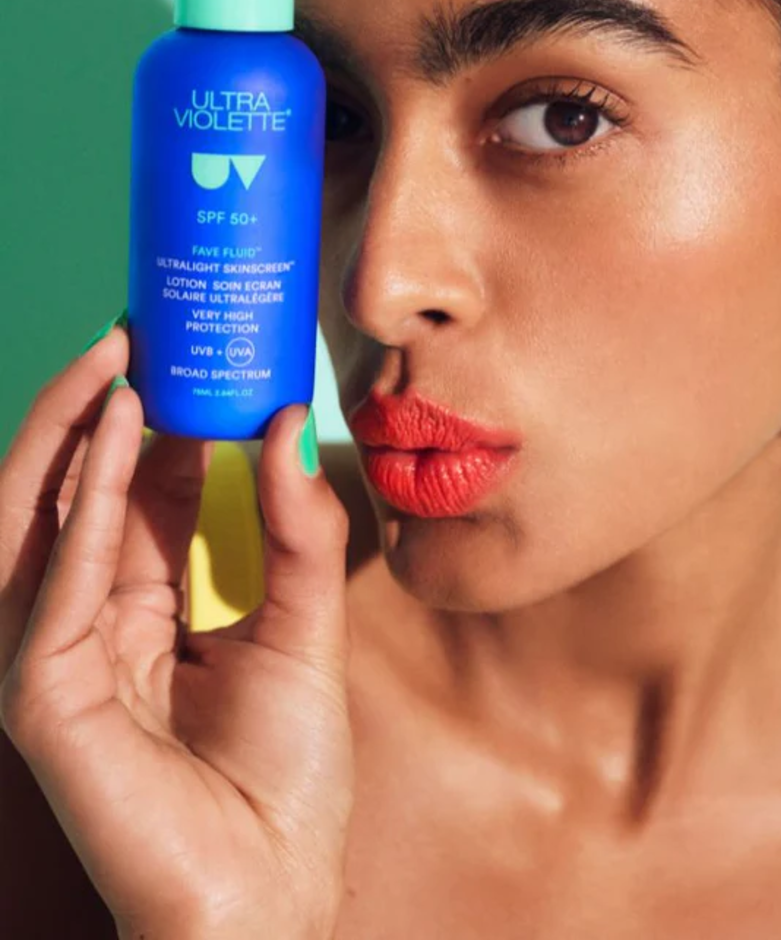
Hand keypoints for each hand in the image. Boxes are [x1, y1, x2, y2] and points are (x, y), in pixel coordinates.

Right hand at [0, 320, 353, 938]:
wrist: (272, 892)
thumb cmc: (287, 777)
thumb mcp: (307, 628)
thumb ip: (300, 530)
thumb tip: (287, 421)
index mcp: (145, 607)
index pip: (134, 492)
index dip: (154, 418)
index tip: (181, 347)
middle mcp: (90, 622)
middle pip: (76, 493)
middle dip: (97, 408)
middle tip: (136, 330)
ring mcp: (56, 658)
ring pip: (39, 520)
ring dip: (69, 434)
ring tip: (113, 359)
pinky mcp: (42, 697)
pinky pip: (54, 584)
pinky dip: (80, 505)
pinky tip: (111, 440)